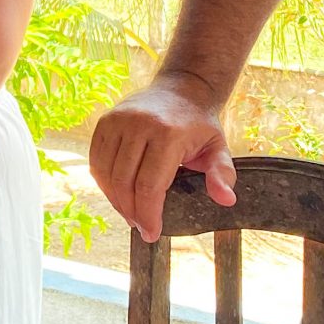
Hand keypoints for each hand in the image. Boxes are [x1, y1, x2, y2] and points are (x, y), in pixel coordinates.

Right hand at [90, 71, 236, 243]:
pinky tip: (116, 194)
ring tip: (129, 214)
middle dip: (131, 212)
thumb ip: (223, 174)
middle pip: (125, 182)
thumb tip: (226, 199)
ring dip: (115, 200)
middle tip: (141, 227)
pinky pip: (97, 160)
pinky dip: (103, 182)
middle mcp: (139, 124)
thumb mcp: (218, 148)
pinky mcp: (106, 120)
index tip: (151, 234)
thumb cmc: (199, 125)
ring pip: (107, 173)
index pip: (149, 186)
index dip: (148, 215)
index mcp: (168, 133)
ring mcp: (118, 120)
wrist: (180, 89)